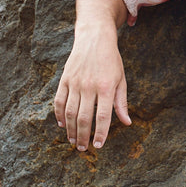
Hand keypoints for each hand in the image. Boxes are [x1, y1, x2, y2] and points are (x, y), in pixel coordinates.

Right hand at [53, 24, 130, 150]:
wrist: (94, 38)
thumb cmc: (111, 61)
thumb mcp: (121, 80)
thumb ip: (121, 103)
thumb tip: (126, 122)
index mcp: (106, 88)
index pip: (102, 117)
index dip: (100, 134)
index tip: (98, 145)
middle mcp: (89, 86)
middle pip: (83, 118)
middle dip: (83, 136)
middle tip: (83, 148)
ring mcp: (75, 83)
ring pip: (69, 112)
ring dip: (70, 130)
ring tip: (73, 141)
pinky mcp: (65, 79)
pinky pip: (59, 101)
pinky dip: (59, 115)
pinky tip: (62, 125)